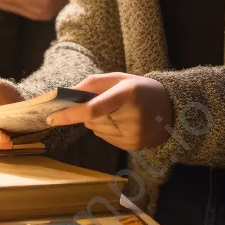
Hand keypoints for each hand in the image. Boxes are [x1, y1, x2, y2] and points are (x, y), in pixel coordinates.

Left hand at [46, 73, 174, 151]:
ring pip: (96, 130)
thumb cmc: (141, 89)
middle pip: (91, 120)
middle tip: (105, 103)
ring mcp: (133, 134)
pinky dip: (106, 130)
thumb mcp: (120, 78)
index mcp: (127, 94)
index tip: (51, 117)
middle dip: (88, 112)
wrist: (172, 108)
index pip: (92, 108)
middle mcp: (131, 116)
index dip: (69, 114)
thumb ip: (93, 83)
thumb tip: (67, 94)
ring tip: (118, 112)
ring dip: (98, 121)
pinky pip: (106, 139)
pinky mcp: (134, 146)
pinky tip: (122, 122)